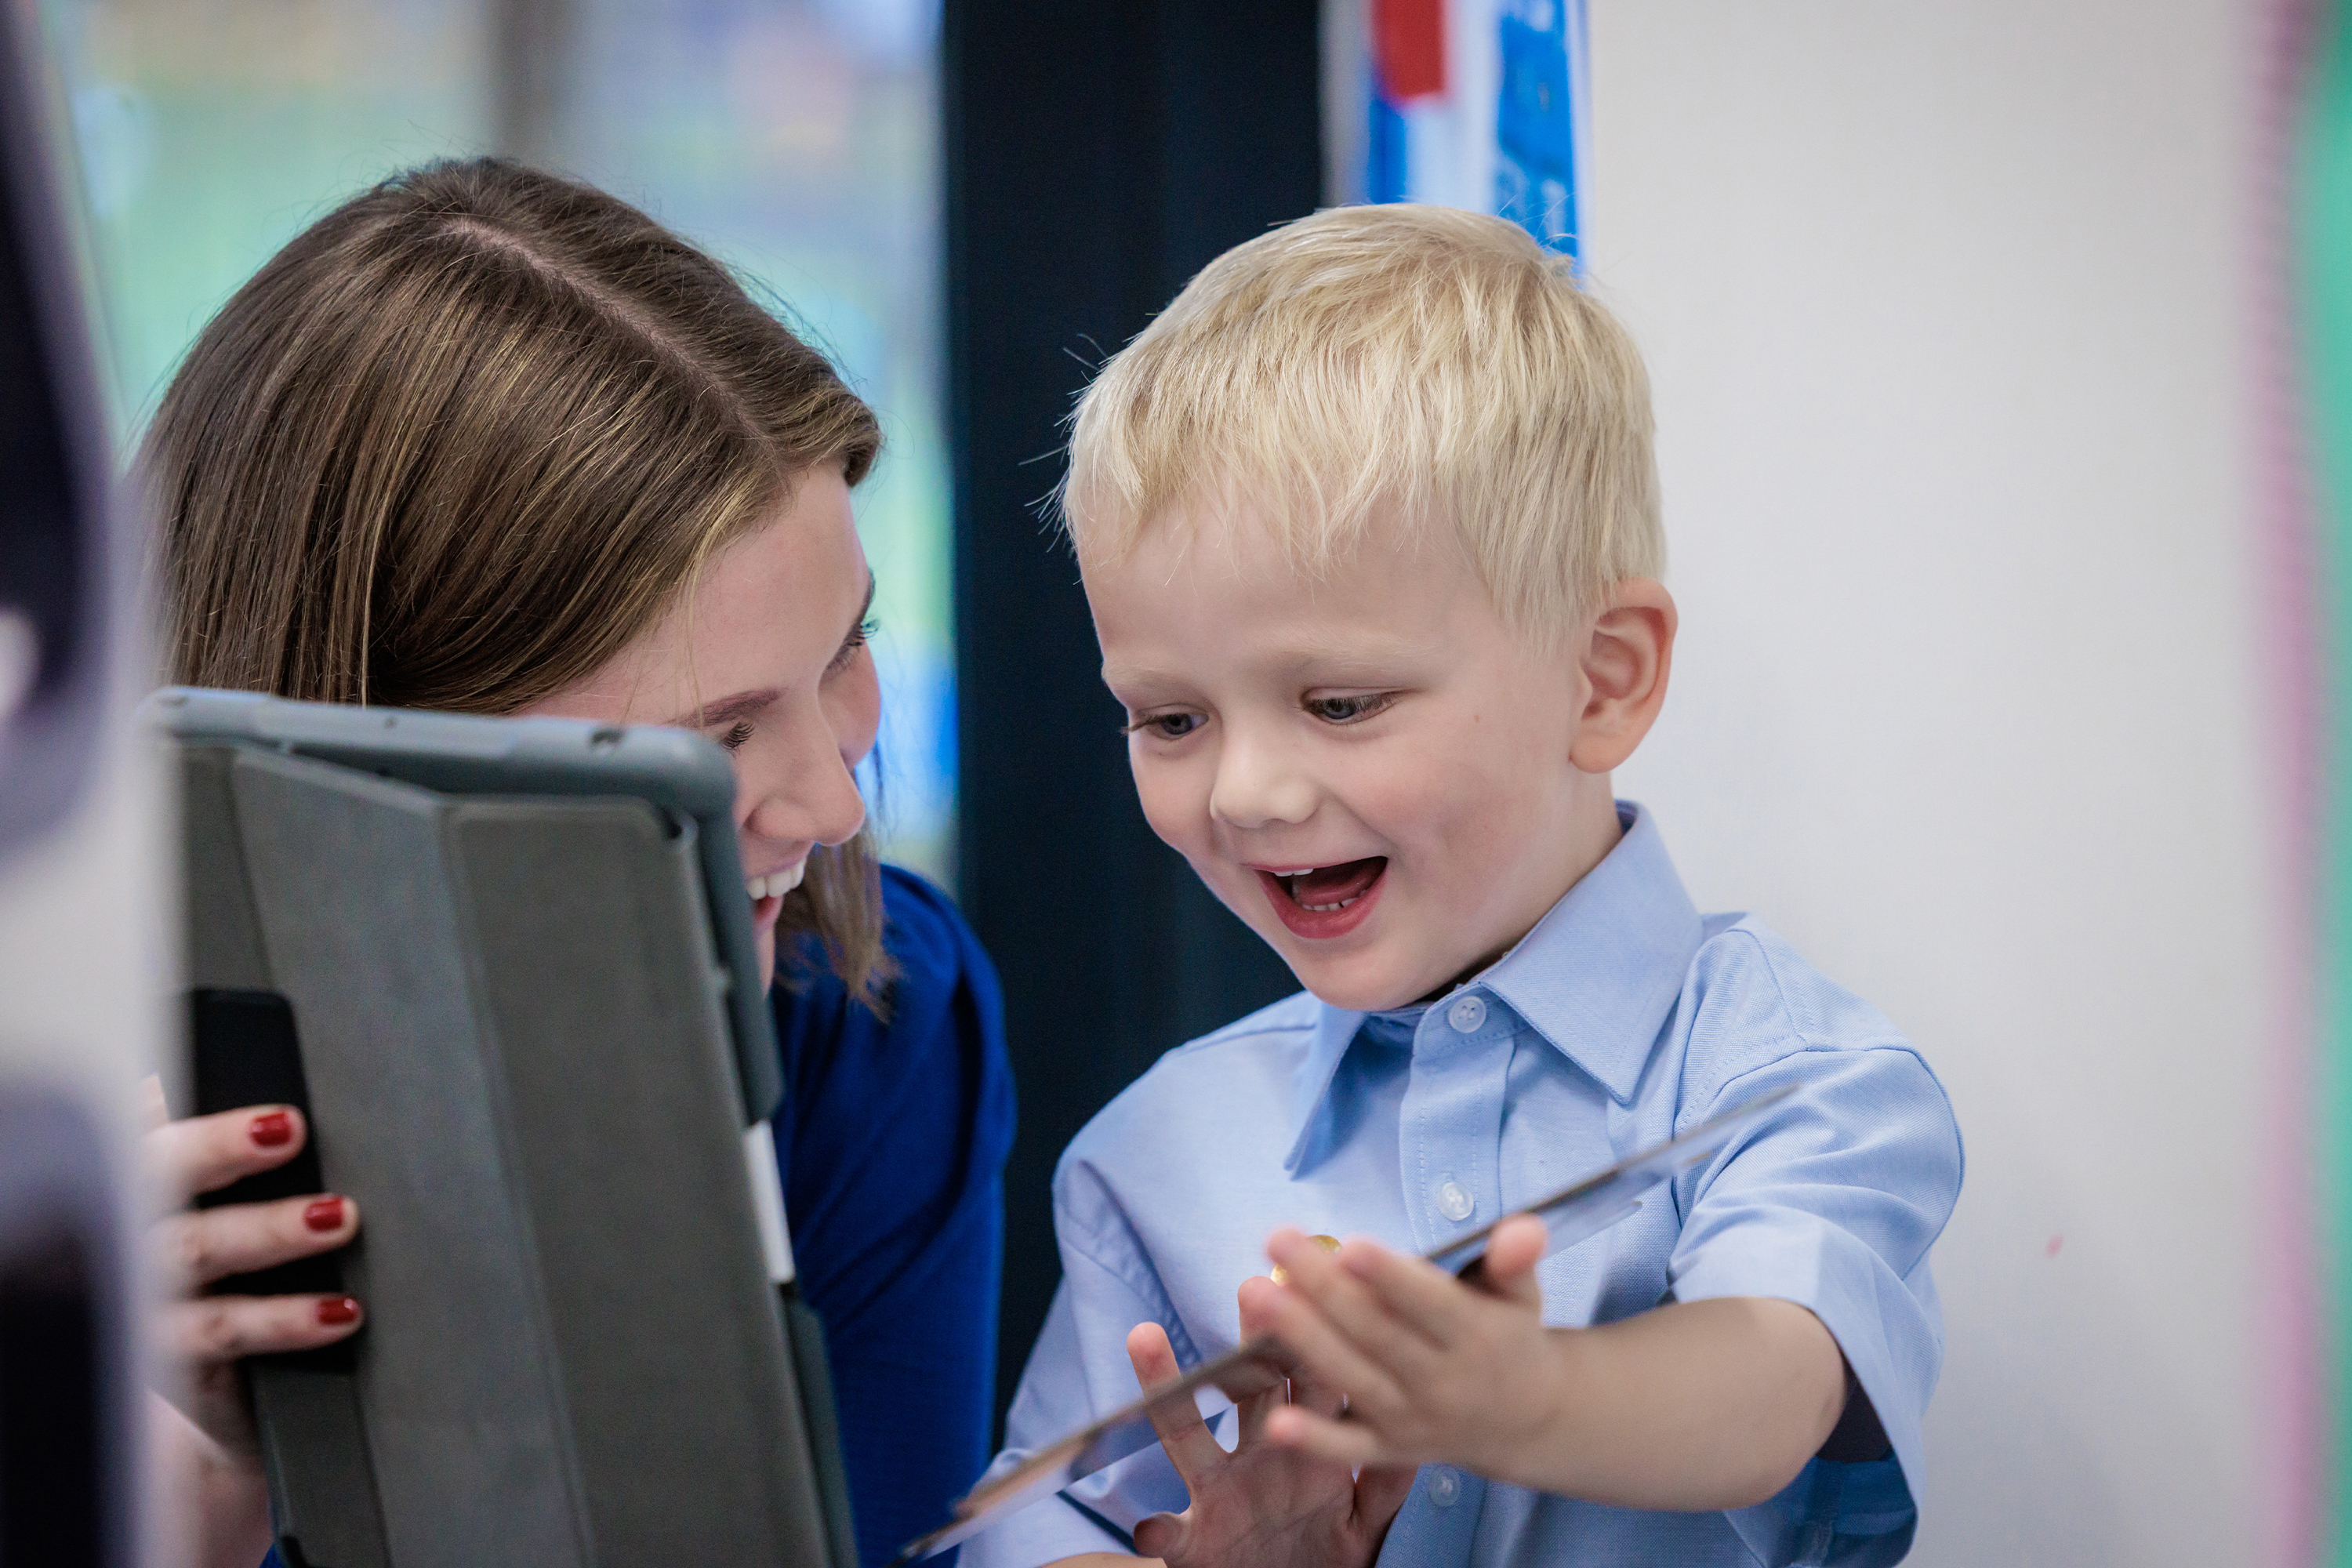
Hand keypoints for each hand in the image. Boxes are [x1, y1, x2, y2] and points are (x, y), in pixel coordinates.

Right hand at [143, 1075, 363, 1564]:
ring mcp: (145, 1301)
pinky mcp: (172, 1360)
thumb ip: (240, 1169)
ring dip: (269, 1230)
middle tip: (289, 1128)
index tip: (220, 1079)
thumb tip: (296, 1114)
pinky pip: (221, 1332)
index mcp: (142, 1190)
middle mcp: (130, 1239)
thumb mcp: (233, 1223)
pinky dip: (284, 1319)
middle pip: (155, 1181)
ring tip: (339, 1216)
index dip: (167, 1102)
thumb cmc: (235, 1292)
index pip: (147, 1132)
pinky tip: (341, 1310)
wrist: (218, 1418)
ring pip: (192, 1253)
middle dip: (217, 1147)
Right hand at [1123, 1282, 1412, 1567]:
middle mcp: (1254, 1456)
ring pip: (1186, 1437)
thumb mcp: (1362, 1524)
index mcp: (1301, 1447)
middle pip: (1248, 1386)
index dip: (1318, 1339)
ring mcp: (1217, 1494)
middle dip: (1249, 1342)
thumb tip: (1415, 1442)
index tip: (1328, 1294)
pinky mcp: (1192, 1543)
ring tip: (1145, 1337)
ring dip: (1165, 1391)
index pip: (1307, 1380)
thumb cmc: (1320, 1556)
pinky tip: (1149, 1523)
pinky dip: (1156, 1530)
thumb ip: (1384, 1486)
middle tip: (1254, 1290)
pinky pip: (1170, 1534)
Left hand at [1255, 1217, 1557, 1482]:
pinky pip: (1348, 1449)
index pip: (1429, 1304)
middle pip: (1377, 1333)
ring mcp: (1412, 1421)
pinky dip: (1313, 1441)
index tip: (1348, 1245)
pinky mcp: (1389, 1450)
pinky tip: (1274, 1422)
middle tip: (1277, 1241)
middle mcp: (1443, 1383)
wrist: (1527, 1421)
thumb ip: (1514, 1260)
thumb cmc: (1509, 1336)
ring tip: (1256, 1292)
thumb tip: (1524, 1228)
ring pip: (1353, 1378)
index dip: (1389, 1277)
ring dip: (1302, 1338)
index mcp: (1477, 1337)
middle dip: (1324, 1287)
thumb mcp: (1521, 1293)